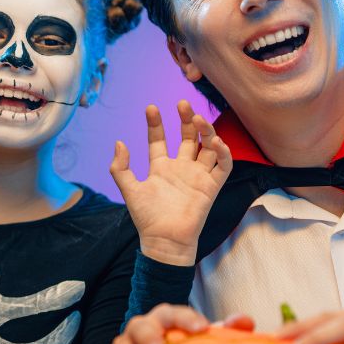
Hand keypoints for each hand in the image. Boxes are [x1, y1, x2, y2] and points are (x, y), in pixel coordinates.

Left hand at [110, 101, 232, 265]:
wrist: (164, 239)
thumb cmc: (147, 217)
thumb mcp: (129, 189)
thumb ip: (120, 168)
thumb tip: (119, 142)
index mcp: (160, 167)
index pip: (159, 140)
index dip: (156, 124)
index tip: (151, 108)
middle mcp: (181, 168)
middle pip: (188, 137)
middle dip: (186, 120)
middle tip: (183, 104)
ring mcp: (197, 176)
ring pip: (207, 146)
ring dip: (207, 130)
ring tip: (199, 118)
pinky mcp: (211, 186)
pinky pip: (223, 166)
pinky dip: (223, 153)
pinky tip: (216, 142)